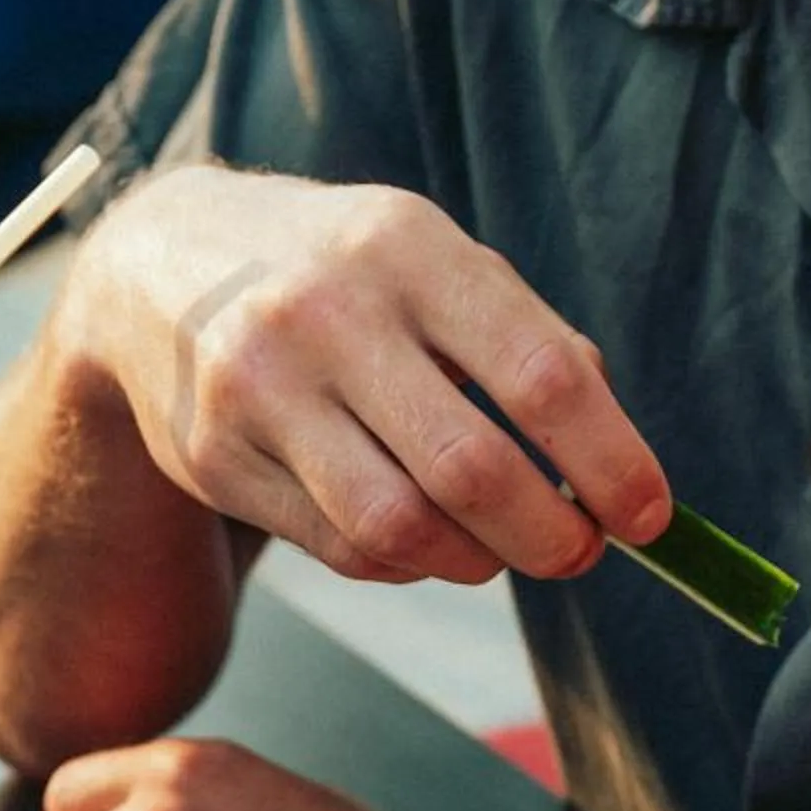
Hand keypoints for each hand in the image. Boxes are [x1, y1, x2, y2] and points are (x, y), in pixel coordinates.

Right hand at [66, 167, 670, 584]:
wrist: (161, 267)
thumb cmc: (339, 275)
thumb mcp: (431, 263)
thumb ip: (522, 341)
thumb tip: (611, 461)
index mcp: (408, 246)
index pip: (539, 373)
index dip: (608, 459)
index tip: (648, 516)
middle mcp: (328, 314)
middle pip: (469, 467)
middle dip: (545, 533)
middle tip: (577, 554)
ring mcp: (261, 390)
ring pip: (396, 525)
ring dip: (471, 560)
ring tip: (495, 553)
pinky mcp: (217, 459)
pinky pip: (338, 549)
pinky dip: (401, 563)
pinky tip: (422, 545)